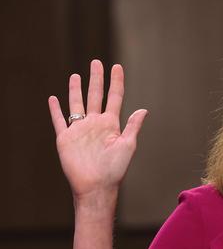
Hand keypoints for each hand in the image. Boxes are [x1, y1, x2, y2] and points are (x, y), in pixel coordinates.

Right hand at [48, 60, 147, 207]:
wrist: (96, 186)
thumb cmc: (115, 169)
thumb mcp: (128, 145)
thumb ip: (133, 126)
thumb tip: (144, 109)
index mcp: (111, 124)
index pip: (115, 97)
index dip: (116, 82)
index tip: (117, 66)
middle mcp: (95, 124)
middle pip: (95, 95)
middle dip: (96, 79)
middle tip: (96, 62)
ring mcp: (80, 130)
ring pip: (77, 104)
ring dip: (76, 90)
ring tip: (76, 75)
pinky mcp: (65, 138)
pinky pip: (59, 121)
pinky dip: (55, 110)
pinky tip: (53, 99)